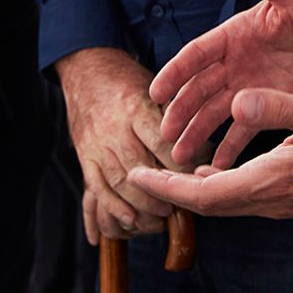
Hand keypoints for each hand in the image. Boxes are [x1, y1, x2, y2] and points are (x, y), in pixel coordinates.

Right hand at [57, 46, 184, 243]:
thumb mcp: (155, 87)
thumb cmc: (130, 80)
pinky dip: (113, 207)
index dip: (180, 163)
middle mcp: (115, 128)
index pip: (161, 141)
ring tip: (161, 218)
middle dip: (162, 190)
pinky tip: (130, 221)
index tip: (197, 178)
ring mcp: (97, 145)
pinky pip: (97, 187)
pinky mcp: (85, 157)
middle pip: (140, 166)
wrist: (87, 71)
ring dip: (141, 203)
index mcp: (136, 107)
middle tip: (183, 206)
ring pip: (119, 181)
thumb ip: (176, 115)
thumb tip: (207, 145)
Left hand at [130, 87, 292, 219]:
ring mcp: (283, 202)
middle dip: (172, 191)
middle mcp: (272, 199)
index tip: (137, 177)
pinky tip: (217, 168)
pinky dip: (220, 186)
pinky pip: (243, 198)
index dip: (167, 188)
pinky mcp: (292, 196)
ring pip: (226, 203)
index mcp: (270, 180)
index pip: (204, 193)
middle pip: (209, 204)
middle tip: (142, 176)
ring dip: (196, 190)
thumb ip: (277, 107)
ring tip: (172, 172)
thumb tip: (239, 103)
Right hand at [150, 0, 292, 166]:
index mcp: (233, 35)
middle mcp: (235, 63)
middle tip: (164, 134)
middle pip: (199, 90)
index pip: (196, 55)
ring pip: (215, 114)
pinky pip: (245, 131)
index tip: (155, 91)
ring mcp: (250, 87)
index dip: (175, 72)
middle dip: (180, 111)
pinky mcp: (270, 106)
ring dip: (197, 134)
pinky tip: (217, 168)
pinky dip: (230, 149)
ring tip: (180, 158)